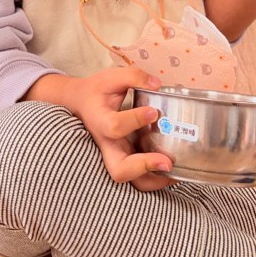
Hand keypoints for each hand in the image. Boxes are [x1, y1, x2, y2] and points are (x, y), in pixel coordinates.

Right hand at [71, 67, 175, 191]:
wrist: (80, 104)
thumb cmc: (97, 91)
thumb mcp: (110, 77)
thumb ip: (133, 77)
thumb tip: (157, 84)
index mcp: (100, 121)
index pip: (115, 127)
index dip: (135, 120)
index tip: (153, 111)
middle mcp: (107, 145)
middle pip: (119, 170)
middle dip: (143, 168)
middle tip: (167, 161)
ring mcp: (115, 155)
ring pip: (130, 180)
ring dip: (154, 180)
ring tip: (175, 171)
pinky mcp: (124, 159)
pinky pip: (138, 178)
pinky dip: (155, 179)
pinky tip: (173, 170)